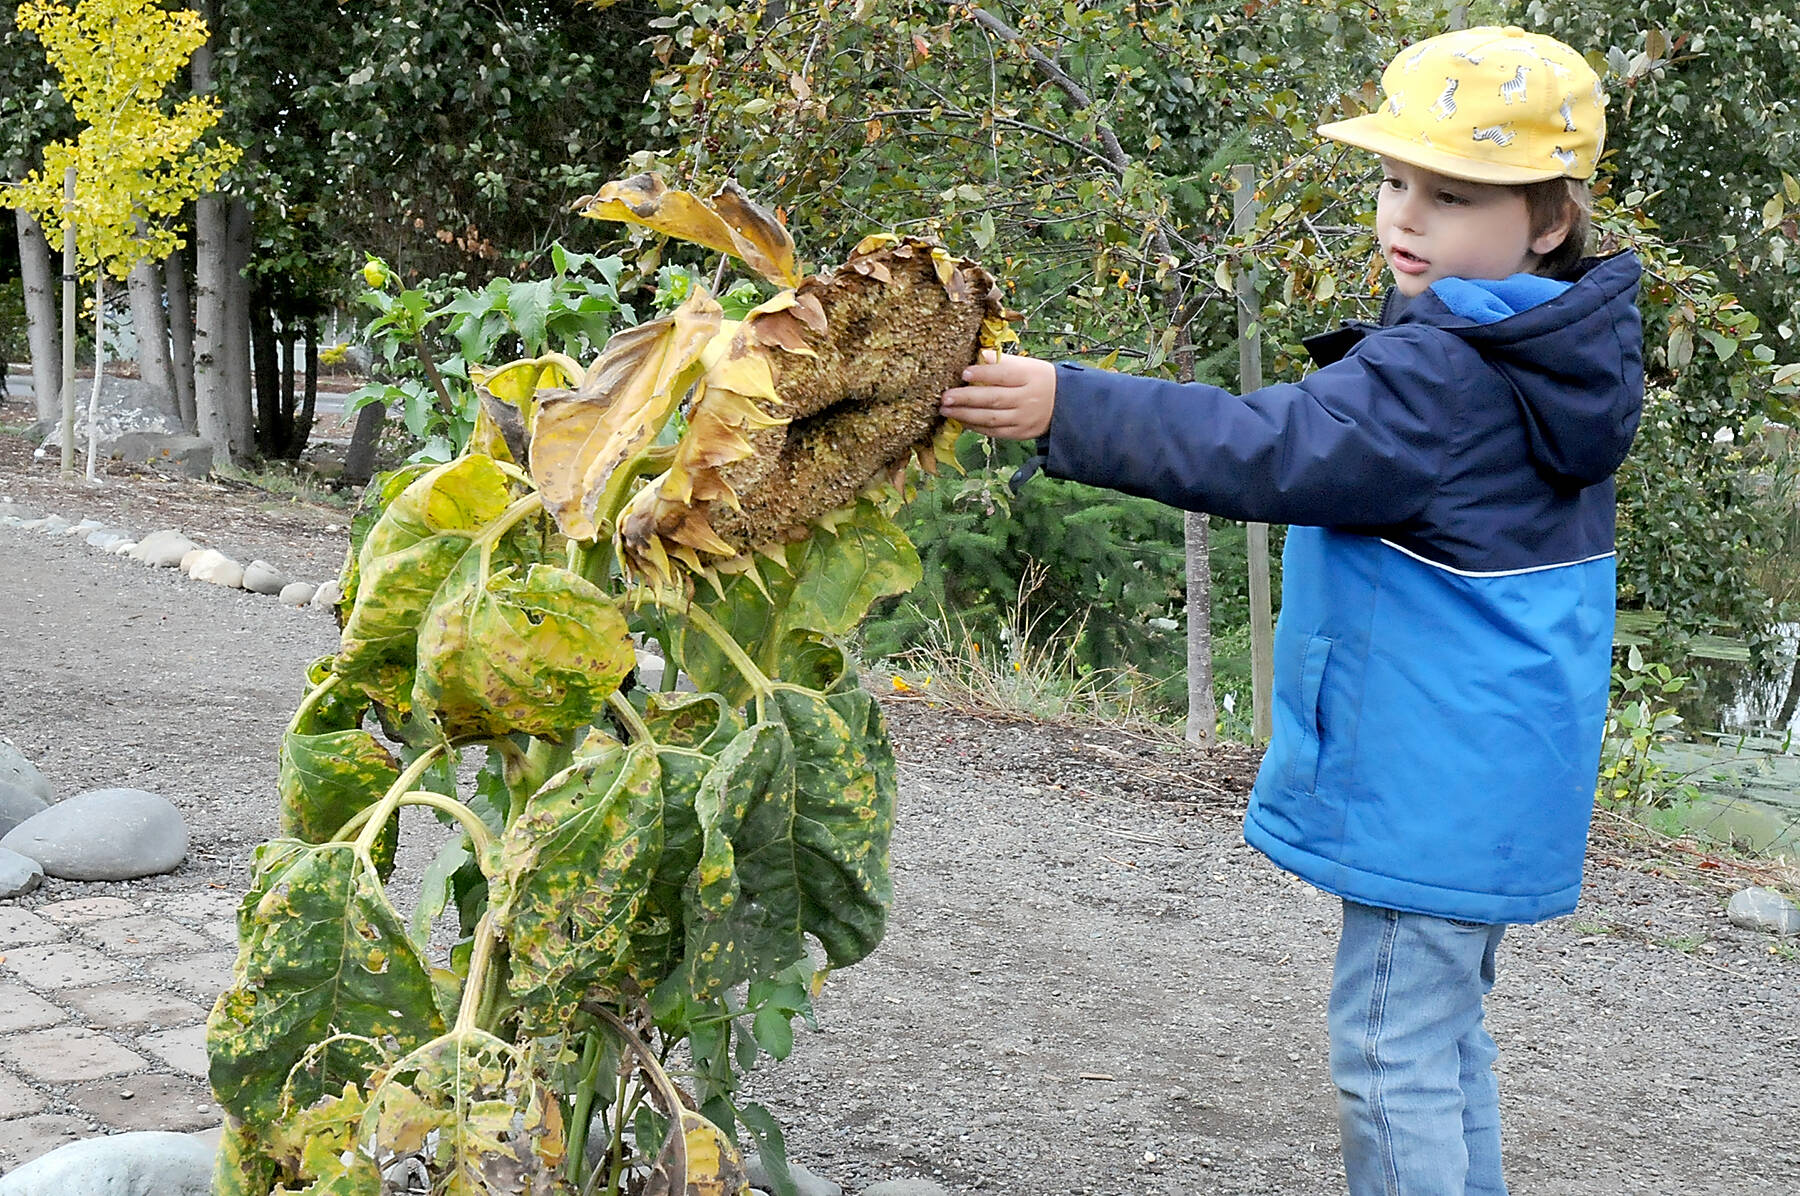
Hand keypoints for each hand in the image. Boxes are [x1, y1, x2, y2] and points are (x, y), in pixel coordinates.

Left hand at [940, 350, 1055, 439]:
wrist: (1064, 405)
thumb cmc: (1038, 380)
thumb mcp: (1027, 365)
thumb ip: (1001, 362)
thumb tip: (976, 356)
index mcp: (1029, 376)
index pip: (1004, 374)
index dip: (983, 374)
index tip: (963, 372)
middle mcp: (1027, 399)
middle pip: (994, 399)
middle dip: (966, 398)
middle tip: (945, 397)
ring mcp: (1023, 418)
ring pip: (991, 418)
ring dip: (965, 415)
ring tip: (946, 409)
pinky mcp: (1020, 433)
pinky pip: (995, 432)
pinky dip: (976, 427)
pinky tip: (961, 420)